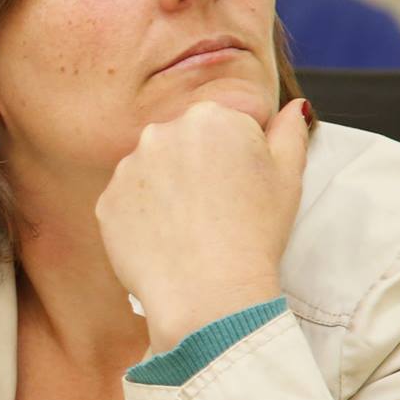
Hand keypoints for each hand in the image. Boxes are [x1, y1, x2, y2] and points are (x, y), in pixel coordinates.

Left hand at [96, 98, 309, 351]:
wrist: (208, 291)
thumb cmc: (255, 233)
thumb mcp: (289, 176)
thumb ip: (290, 132)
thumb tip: (292, 107)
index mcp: (210, 117)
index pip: (223, 127)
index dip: (236, 159)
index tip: (240, 187)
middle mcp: (161, 132)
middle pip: (182, 144)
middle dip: (197, 168)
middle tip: (216, 210)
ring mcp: (128, 167)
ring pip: (152, 172)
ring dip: (167, 191)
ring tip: (190, 228)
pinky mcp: (106, 201)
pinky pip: (127, 204)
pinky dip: (142, 219)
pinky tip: (165, 240)